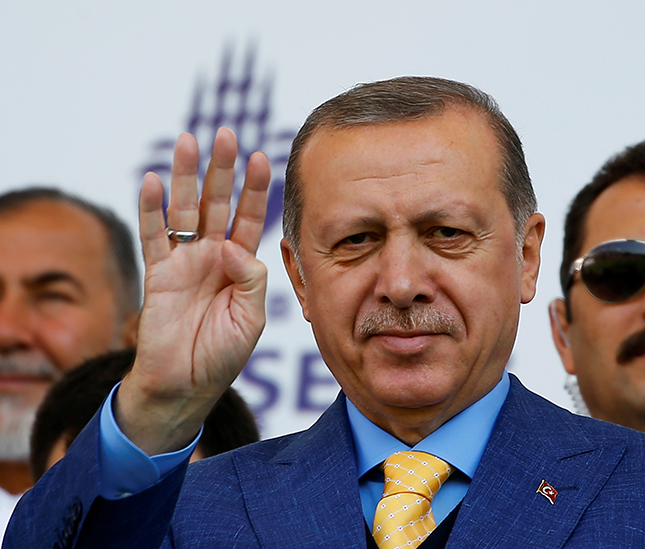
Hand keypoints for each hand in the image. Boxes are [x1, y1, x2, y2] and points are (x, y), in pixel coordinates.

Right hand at [116, 128, 269, 454]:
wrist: (185, 385)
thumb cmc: (223, 355)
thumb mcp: (251, 318)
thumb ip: (250, 280)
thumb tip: (231, 247)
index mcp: (241, 266)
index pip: (250, 218)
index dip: (256, 190)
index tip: (263, 158)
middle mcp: (212, 256)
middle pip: (217, 203)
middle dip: (222, 169)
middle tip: (225, 134)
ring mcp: (184, 262)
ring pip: (184, 210)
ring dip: (184, 176)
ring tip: (186, 141)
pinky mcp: (158, 274)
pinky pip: (153, 236)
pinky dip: (150, 209)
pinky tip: (151, 180)